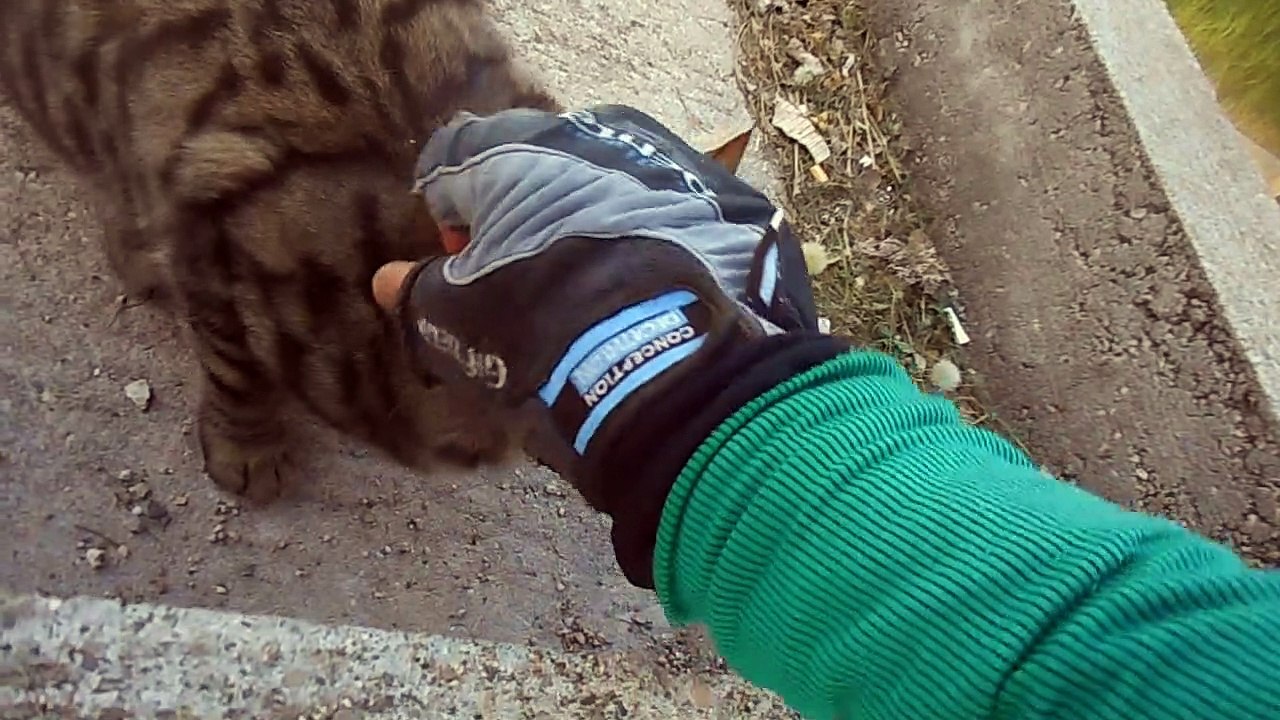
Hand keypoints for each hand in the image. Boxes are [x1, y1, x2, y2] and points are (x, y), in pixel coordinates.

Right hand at [374, 104, 842, 585]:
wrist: (667, 372)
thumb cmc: (541, 337)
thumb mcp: (455, 323)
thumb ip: (416, 292)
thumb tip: (387, 280)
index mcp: (517, 151)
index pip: (456, 162)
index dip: (448, 218)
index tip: (459, 267)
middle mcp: (593, 141)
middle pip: (535, 172)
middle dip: (521, 224)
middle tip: (525, 290)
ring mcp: (664, 170)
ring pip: (603, 194)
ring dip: (586, 236)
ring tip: (590, 303)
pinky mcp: (719, 210)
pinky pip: (667, 221)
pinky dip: (650, 252)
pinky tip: (645, 303)